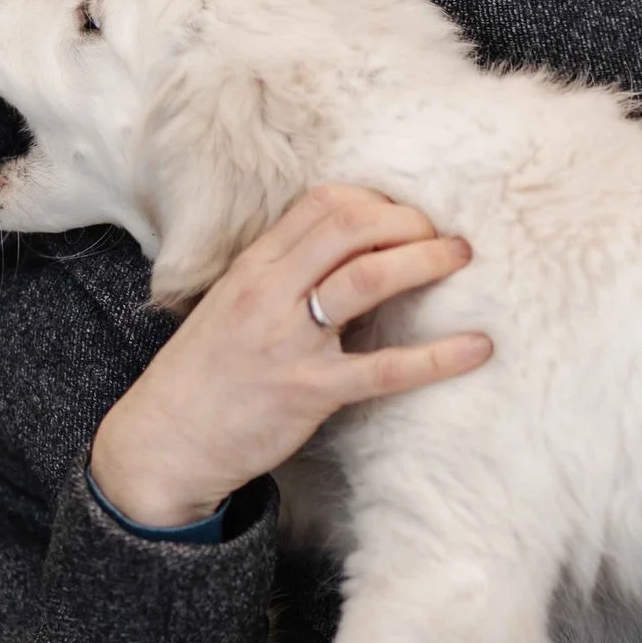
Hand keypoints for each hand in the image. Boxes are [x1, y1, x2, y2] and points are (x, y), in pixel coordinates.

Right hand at [91, 185, 493, 528]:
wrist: (164, 441)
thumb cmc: (205, 374)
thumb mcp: (230, 304)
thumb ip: (281, 274)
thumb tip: (345, 251)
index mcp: (253, 266)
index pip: (322, 204)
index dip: (376, 201)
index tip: (405, 216)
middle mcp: (270, 292)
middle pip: (350, 226)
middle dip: (408, 221)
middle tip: (445, 235)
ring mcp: (290, 341)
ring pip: (368, 278)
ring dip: (425, 260)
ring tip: (461, 258)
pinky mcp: (310, 392)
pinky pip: (385, 368)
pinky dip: (438, 356)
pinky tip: (477, 347)